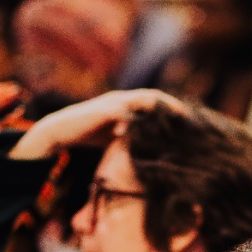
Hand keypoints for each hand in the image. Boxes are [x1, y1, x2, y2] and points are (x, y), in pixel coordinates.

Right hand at [9, 89, 187, 160]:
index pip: (156, 103)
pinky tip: (149, 129)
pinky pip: (126, 111)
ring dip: (160, 108)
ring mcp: (114, 102)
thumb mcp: (117, 137)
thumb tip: (153, 153)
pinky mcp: (104, 110)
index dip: (172, 110)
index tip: (189, 122)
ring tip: (176, 120)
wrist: (61, 131)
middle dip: (172, 107)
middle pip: (154, 98)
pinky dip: (139, 119)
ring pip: (144, 100)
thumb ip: (133, 138)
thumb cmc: (89, 135)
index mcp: (128, 105)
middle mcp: (123, 99)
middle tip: (190, 120)